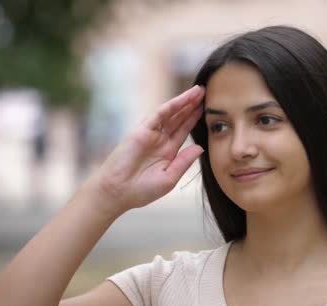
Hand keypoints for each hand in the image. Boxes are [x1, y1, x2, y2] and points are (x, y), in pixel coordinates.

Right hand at [84, 85, 204, 215]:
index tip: (209, 109)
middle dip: (192, 105)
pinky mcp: (141, 131)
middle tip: (206, 92)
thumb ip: (184, 162)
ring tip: (198, 91)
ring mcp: (150, 134)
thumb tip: (201, 147)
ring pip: (171, 114)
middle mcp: (160, 140)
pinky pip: (158, 115)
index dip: (195, 119)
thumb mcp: (169, 178)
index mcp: (167, 152)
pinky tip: (183, 99)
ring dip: (184, 101)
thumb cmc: (141, 191)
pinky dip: (171, 106)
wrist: (117, 193)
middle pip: (179, 118)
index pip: (184, 131)